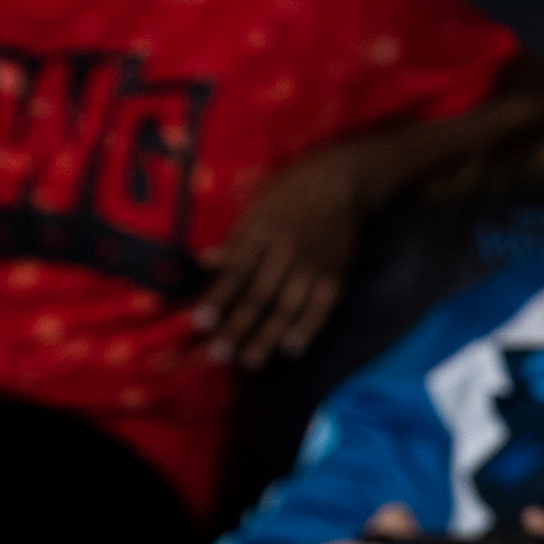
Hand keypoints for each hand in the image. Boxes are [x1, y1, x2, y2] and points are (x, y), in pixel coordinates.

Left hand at [195, 148, 370, 369]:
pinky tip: (291, 349)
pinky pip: (322, 307)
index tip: (200, 324)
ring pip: (288, 306)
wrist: (344, 182)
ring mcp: (314, 264)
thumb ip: (235, 238)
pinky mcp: (336, 275)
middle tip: (219, 355)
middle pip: (260, 294)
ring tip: (250, 361)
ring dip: (268, 335)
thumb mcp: (257, 204)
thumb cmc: (291, 192)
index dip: (218, 298)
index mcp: (261, 229)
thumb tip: (203, 261)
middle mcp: (287, 249)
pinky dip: (308, 328)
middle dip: (238, 326)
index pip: (236, 269)